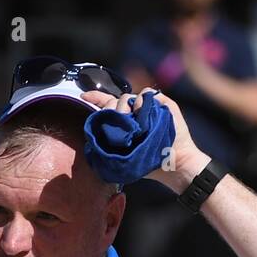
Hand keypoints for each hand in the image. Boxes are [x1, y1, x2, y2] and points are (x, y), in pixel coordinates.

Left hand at [81, 88, 210, 192]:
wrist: (174, 162)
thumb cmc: (149, 163)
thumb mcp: (125, 155)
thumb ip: (111, 143)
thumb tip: (95, 134)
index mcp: (124, 124)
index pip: (106, 107)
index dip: (95, 98)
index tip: (83, 95)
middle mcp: (134, 113)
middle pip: (113, 102)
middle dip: (109, 109)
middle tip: (115, 119)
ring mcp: (147, 107)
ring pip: (127, 97)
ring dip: (123, 106)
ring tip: (128, 119)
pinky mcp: (161, 103)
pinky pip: (145, 93)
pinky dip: (140, 100)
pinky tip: (140, 112)